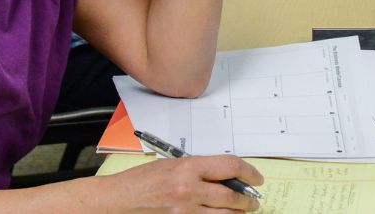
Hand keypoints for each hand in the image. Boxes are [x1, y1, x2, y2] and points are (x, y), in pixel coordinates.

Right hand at [99, 156, 263, 212]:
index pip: (229, 166)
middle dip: (247, 200)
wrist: (119, 200)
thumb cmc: (141, 181)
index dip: (249, 172)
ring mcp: (185, 212)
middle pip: (232, 196)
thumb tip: (224, 176)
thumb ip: (198, 170)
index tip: (256, 178)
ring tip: (241, 211)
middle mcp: (189, 190)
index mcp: (188, 168)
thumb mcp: (171, 164)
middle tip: (254, 201)